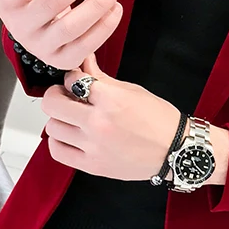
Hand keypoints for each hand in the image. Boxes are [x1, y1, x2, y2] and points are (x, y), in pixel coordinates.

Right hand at [0, 0, 123, 70]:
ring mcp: (44, 47)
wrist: (42, 32)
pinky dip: (105, 25)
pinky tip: (115, 6)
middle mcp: (22, 28)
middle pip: (51, 3)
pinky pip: (88, 45)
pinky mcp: (65, 59)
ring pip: (72, 27)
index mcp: (7, 3)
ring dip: (97, 5)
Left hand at [42, 53, 184, 180]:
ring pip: (52, 127)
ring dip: (59, 119)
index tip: (77, 80)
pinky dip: (58, 141)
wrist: (175, 150)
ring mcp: (93, 147)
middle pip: (53, 104)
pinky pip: (58, 151)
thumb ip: (101, 77)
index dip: (72, 77)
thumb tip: (84, 62)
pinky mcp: (92, 166)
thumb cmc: (159, 120)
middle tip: (65, 96)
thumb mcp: (132, 91)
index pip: (73, 80)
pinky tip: (69, 136)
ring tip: (71, 118)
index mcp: (111, 101)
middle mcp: (99, 124)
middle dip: (57, 95)